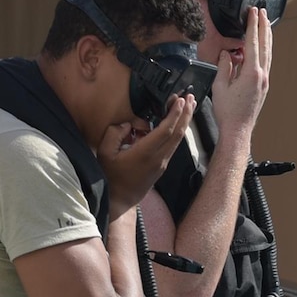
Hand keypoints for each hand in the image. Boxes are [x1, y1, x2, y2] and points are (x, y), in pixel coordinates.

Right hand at [100, 94, 195, 216]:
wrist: (119, 200)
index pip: (166, 130)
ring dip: (184, 121)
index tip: (181, 101)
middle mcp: (158, 158)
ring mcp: (162, 162)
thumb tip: (128, 124)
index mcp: (146, 153)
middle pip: (177, 133)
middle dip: (185, 114)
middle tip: (191, 97)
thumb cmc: (110, 176)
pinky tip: (177, 122)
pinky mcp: (162, 165)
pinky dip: (177, 130)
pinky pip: (172, 145)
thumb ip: (114, 133)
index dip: (175, 114)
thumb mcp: (105, 152)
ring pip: (177, 139)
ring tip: (189, 106)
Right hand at [210, 6, 271, 136]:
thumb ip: (225, 66)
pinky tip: (263, 46)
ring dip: (266, 37)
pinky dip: (265, 50)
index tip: (253, 12)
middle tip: (262, 11)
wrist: (238, 129)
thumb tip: (228, 54)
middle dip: (263, 26)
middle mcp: (262, 75)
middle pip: (264, 45)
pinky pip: (266, 62)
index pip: (252, 43)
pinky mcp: (263, 86)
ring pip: (268, 53)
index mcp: (251, 73)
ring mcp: (264, 81)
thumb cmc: (228, 111)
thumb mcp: (220, 85)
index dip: (252, 25)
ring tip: (265, 23)